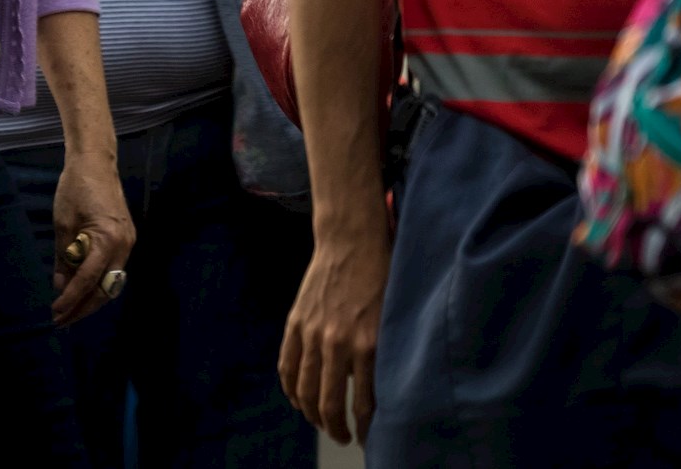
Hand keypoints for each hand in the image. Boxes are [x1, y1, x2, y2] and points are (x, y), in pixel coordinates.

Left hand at [50, 152, 134, 325]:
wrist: (96, 162)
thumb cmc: (75, 188)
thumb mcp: (62, 223)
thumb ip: (63, 258)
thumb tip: (60, 287)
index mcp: (109, 240)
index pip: (88, 280)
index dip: (71, 299)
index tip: (55, 313)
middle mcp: (125, 246)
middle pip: (105, 289)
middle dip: (83, 308)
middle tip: (61, 321)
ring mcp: (129, 243)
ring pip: (111, 282)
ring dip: (91, 299)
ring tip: (70, 311)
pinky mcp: (127, 239)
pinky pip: (113, 270)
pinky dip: (98, 282)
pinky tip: (81, 289)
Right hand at [279, 221, 389, 445]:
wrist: (351, 241)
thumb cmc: (381, 277)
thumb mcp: (393, 319)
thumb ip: (384, 354)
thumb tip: (380, 389)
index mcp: (368, 344)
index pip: (365, 404)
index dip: (366, 429)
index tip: (369, 439)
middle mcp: (338, 343)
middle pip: (329, 404)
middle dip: (337, 428)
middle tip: (344, 437)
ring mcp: (312, 333)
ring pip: (305, 390)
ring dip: (312, 414)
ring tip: (322, 423)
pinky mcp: (295, 323)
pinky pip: (287, 366)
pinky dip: (290, 388)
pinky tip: (298, 399)